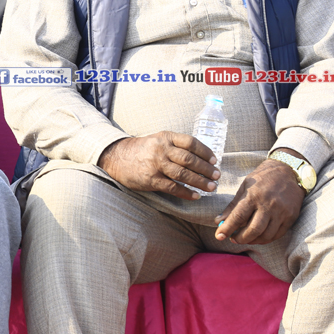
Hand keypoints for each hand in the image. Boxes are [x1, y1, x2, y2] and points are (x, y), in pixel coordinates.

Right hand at [97, 132, 219, 198]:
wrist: (116, 157)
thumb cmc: (142, 150)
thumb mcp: (158, 140)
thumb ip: (176, 146)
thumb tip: (201, 158)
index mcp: (165, 137)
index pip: (191, 143)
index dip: (205, 152)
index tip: (215, 160)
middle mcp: (161, 149)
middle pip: (189, 159)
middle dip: (206, 169)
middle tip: (217, 176)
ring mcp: (155, 164)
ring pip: (183, 174)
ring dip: (200, 182)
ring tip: (211, 187)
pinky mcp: (151, 179)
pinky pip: (172, 187)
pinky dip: (186, 192)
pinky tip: (195, 196)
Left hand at [215, 157, 304, 244]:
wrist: (288, 171)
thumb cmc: (262, 178)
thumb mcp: (244, 187)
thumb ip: (233, 205)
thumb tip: (219, 220)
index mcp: (254, 195)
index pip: (238, 217)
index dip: (227, 228)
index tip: (219, 236)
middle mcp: (269, 205)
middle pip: (253, 229)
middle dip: (241, 238)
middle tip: (233, 239)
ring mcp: (282, 212)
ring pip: (266, 235)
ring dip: (253, 241)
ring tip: (244, 239)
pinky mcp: (291, 217)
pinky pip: (278, 234)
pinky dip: (266, 239)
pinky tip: (258, 238)